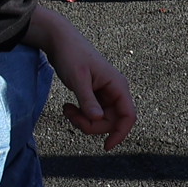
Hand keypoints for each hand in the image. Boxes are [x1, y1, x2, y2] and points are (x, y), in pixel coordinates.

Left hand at [26, 4, 136, 148]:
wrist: (58, 40)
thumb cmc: (70, 54)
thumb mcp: (77, 78)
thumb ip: (88, 100)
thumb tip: (98, 119)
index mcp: (117, 85)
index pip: (128, 116)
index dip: (121, 133)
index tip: (106, 146)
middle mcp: (115, 90)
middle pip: (111, 122)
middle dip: (91, 125)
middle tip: (71, 115)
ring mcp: (105, 93)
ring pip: (101, 120)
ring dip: (83, 121)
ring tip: (67, 110)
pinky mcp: (95, 95)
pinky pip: (93, 114)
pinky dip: (81, 116)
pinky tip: (68, 108)